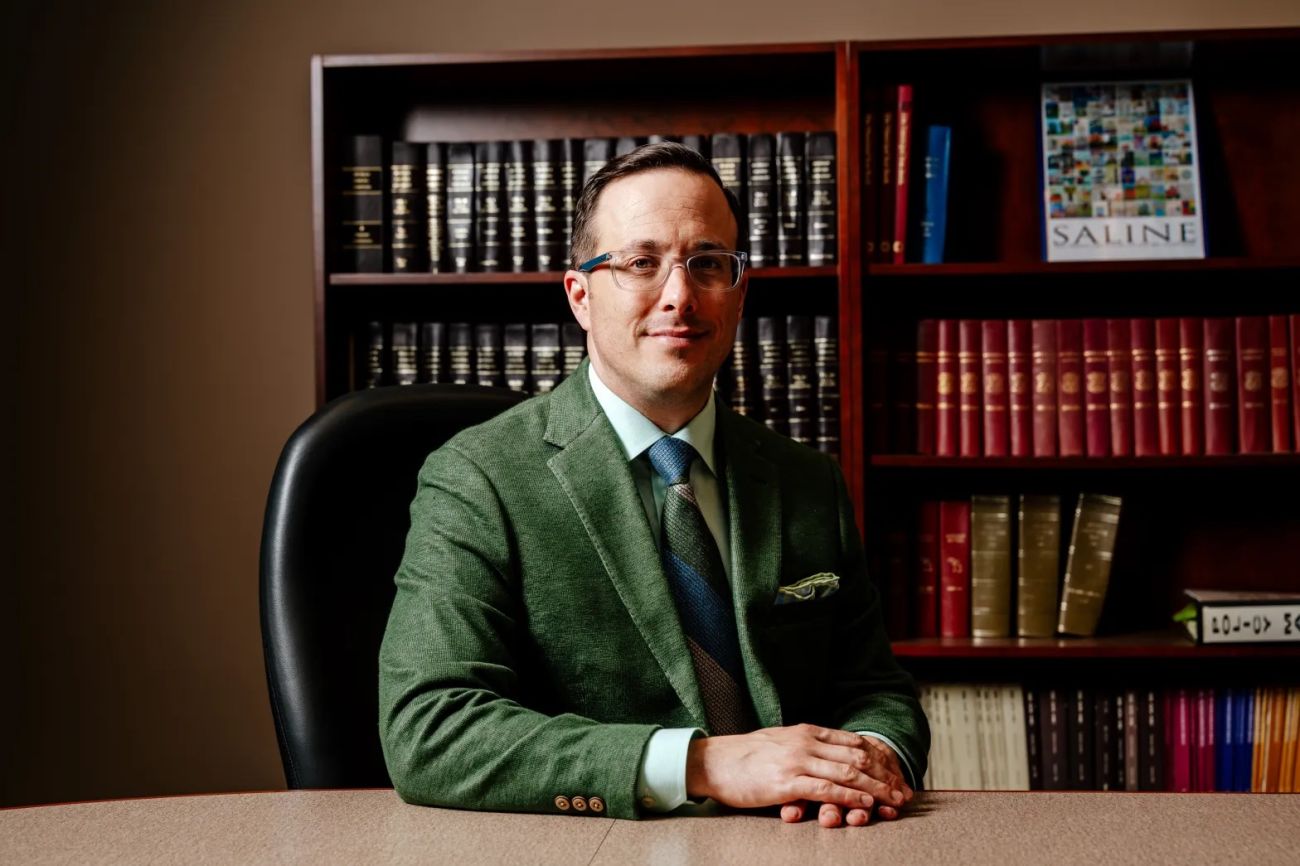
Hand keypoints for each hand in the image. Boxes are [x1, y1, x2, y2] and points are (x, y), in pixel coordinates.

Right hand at [684, 724, 911, 820]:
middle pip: (856, 757)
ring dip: (875, 789)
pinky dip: (850, 797)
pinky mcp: (786, 782)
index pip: (853, 742)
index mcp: (806, 731)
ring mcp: (796, 761)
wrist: (713, 762)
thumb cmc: (744, 757)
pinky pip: (826, 789)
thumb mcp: (780, 742)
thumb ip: (805, 745)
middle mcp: (805, 742)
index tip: (896, 773)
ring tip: (893, 801)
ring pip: (847, 773)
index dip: (879, 759)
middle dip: (885, 775)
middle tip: (903, 792)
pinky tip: (865, 804)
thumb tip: (827, 753)